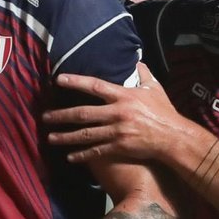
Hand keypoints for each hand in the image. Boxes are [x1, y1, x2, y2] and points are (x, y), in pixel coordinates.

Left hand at [44, 63, 188, 162]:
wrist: (173, 137)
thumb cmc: (164, 112)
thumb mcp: (155, 89)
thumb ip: (144, 75)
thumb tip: (138, 62)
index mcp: (123, 96)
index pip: (94, 86)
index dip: (76, 82)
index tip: (59, 79)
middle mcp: (117, 113)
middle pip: (83, 113)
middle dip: (62, 115)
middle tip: (45, 117)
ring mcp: (117, 131)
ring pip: (86, 134)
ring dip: (66, 137)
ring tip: (51, 138)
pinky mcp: (119, 147)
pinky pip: (97, 152)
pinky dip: (82, 154)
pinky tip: (70, 157)